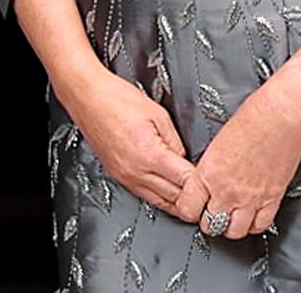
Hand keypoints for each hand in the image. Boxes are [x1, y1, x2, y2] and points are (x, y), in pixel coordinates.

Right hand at [63, 68, 198, 221]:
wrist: (87, 97)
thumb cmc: (117, 98)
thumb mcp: (158, 114)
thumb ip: (175, 141)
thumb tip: (185, 159)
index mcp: (150, 155)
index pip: (185, 182)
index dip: (202, 184)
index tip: (213, 182)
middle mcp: (136, 172)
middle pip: (173, 199)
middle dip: (193, 199)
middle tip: (209, 195)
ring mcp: (125, 177)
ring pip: (159, 202)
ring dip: (177, 202)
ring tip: (194, 199)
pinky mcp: (118, 176)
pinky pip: (144, 195)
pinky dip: (160, 196)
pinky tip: (170, 191)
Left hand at [178, 84, 300, 238]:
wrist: (281, 117)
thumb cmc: (253, 117)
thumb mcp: (218, 142)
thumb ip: (210, 166)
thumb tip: (207, 178)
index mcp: (208, 172)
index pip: (187, 208)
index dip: (189, 209)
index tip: (193, 205)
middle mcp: (227, 190)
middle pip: (209, 224)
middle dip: (208, 219)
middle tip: (212, 210)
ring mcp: (250, 198)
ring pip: (233, 231)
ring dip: (230, 225)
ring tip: (231, 215)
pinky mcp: (271, 199)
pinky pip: (259, 225)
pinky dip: (253, 224)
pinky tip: (251, 215)